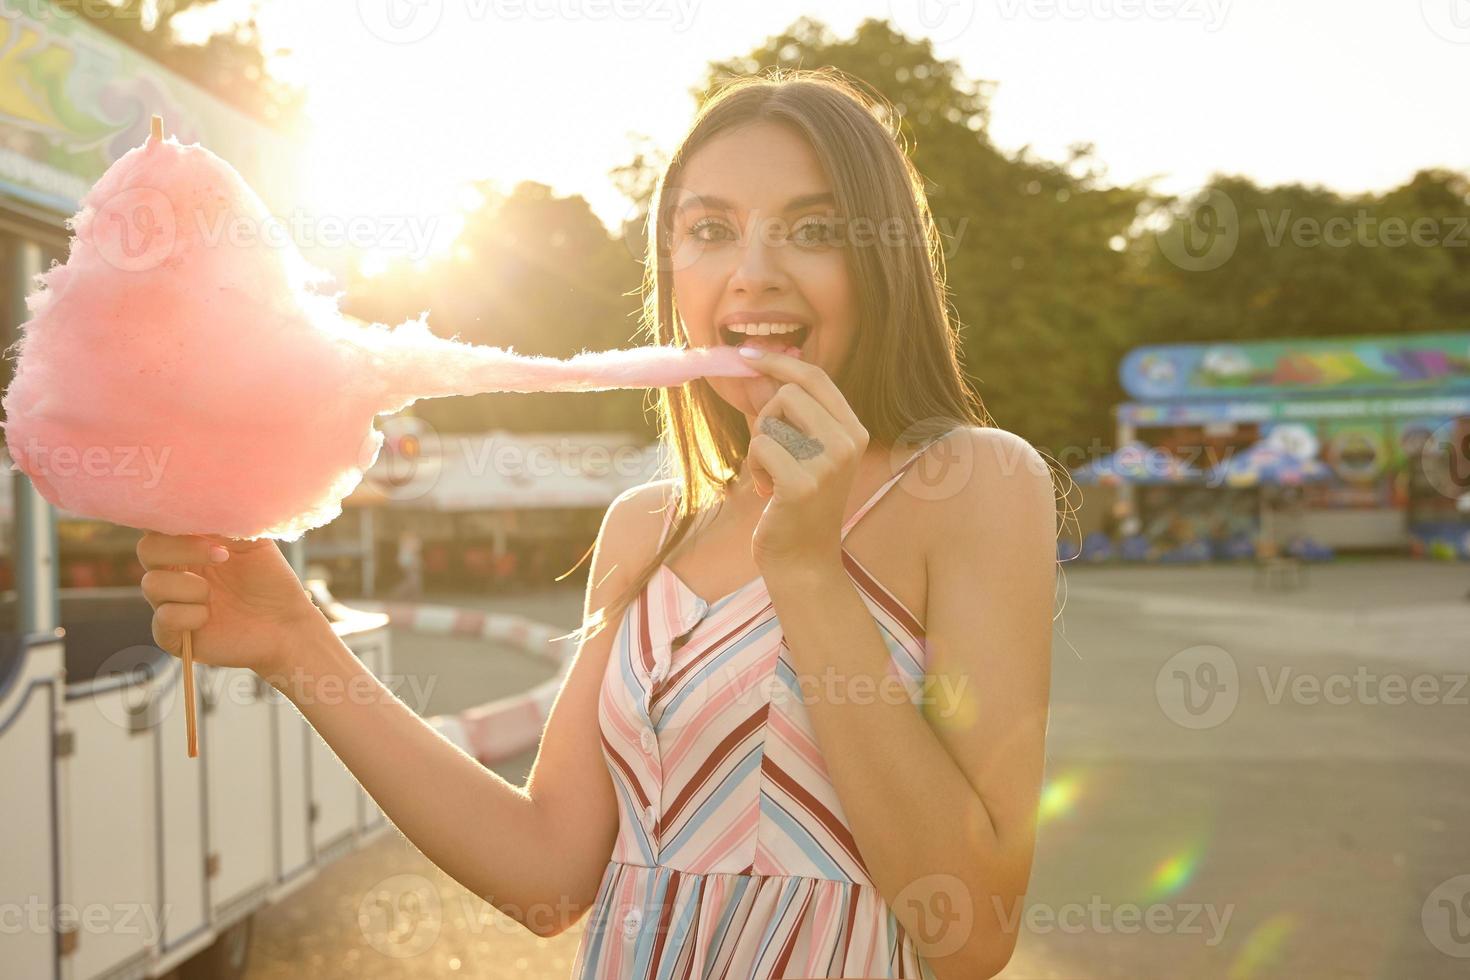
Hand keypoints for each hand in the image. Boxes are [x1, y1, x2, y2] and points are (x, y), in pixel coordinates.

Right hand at [137, 532, 324, 676]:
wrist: (287, 624)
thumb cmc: (270, 580)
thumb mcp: (253, 542)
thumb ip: (225, 521)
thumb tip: (203, 497)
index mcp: (190, 547)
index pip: (159, 527)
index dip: (167, 519)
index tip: (193, 519)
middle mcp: (176, 573)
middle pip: (147, 550)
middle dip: (181, 549)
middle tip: (221, 556)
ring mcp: (173, 603)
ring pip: (151, 584)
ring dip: (188, 586)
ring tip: (214, 593)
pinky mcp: (175, 636)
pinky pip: (162, 619)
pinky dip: (187, 615)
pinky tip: (209, 616)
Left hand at [740, 348, 868, 572]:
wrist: (803, 559)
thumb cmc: (797, 502)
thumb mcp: (801, 451)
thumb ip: (786, 412)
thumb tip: (754, 367)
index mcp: (854, 430)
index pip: (815, 376)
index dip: (779, 361)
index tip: (748, 355)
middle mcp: (849, 442)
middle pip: (788, 393)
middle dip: (766, 418)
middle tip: (771, 452)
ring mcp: (829, 463)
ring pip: (770, 420)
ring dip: (760, 447)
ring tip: (774, 476)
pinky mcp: (803, 483)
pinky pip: (760, 447)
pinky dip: (755, 468)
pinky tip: (769, 491)